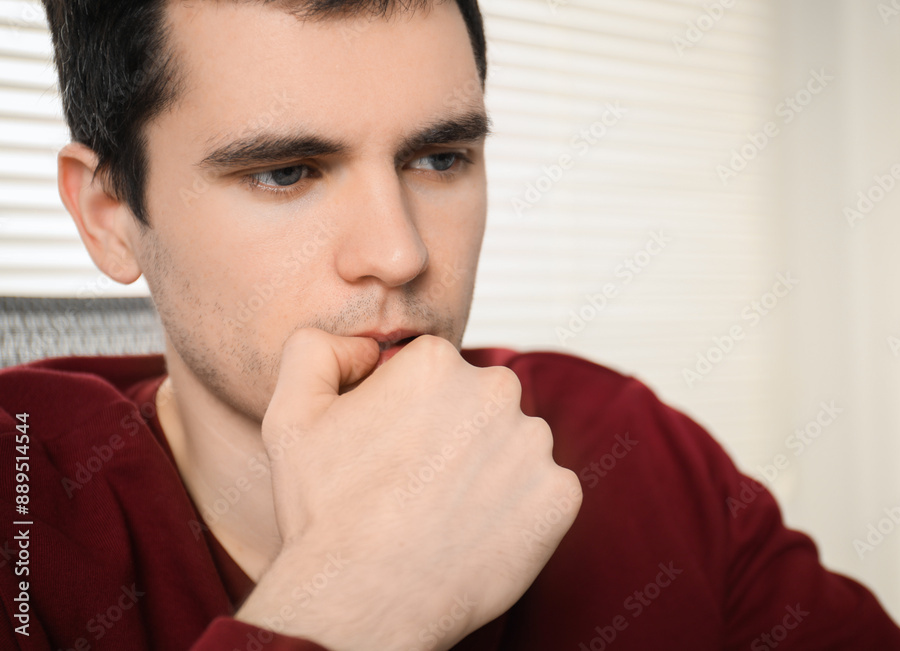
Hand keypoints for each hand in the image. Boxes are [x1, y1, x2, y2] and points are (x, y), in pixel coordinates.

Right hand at [236, 329, 581, 650]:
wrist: (364, 601)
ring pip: (511, 447)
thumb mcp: (291, 414)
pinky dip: (516, 511)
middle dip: (452, 435)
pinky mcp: (560, 495)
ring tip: (443, 512)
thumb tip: (364, 347)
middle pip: (476, 404)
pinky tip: (475, 533)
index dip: (404, 414)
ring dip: (486, 471)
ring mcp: (534, 444)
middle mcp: (495, 389)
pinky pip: (540, 493)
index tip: (388, 453)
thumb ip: (316, 350)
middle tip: (415, 485)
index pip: (431, 374)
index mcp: (436, 362)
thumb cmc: (325, 511)